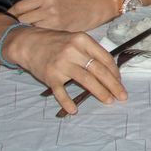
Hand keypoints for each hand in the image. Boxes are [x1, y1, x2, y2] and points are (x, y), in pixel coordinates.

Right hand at [2, 25, 126, 114]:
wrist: (28, 43)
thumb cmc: (56, 42)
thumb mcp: (76, 40)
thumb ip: (90, 52)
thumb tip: (109, 70)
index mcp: (83, 40)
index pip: (105, 58)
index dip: (115, 72)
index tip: (120, 82)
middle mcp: (73, 51)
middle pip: (98, 70)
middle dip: (113, 84)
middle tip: (122, 96)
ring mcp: (61, 64)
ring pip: (86, 80)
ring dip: (100, 92)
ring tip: (109, 101)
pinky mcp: (49, 76)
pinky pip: (61, 92)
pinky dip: (68, 102)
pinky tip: (74, 110)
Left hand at [11, 0, 116, 31]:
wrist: (94, 7)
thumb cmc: (74, 2)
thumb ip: (38, 5)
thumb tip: (19, 14)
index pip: (19, 7)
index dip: (10, 14)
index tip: (5, 19)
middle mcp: (48, 8)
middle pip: (21, 20)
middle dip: (16, 25)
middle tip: (12, 30)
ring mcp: (54, 21)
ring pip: (30, 30)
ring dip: (26, 33)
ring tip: (24, 35)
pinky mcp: (60, 31)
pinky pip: (43, 36)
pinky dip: (38, 38)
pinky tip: (37, 40)